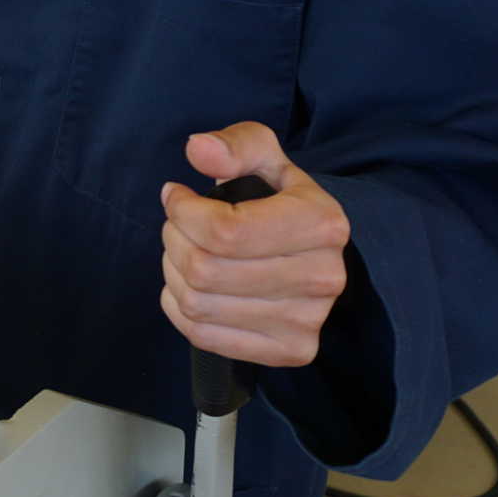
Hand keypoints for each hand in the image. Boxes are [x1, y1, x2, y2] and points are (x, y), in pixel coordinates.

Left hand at [159, 121, 351, 368]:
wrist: (313, 252)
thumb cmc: (277, 199)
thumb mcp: (264, 156)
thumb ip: (234, 145)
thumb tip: (198, 149)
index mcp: (322, 224)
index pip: (224, 232)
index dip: (182, 212)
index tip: (176, 196)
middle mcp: (323, 278)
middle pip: (205, 270)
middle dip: (174, 240)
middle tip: (179, 226)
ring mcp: (308, 321)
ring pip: (198, 304)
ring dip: (173, 272)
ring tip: (184, 252)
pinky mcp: (291, 351)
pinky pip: (204, 335)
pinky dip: (178, 308)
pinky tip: (189, 285)